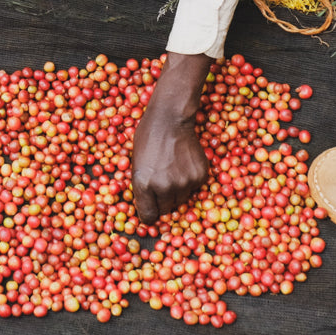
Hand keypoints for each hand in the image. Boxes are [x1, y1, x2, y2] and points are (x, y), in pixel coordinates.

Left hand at [131, 52, 212, 223]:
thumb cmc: (148, 137)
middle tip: (162, 183)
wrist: (170, 118)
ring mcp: (184, 182)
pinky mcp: (200, 176)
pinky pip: (194, 188)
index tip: (151, 209)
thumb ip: (142, 186)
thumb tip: (148, 207)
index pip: (148, 216)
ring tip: (172, 170)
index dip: (149, 213)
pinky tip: (183, 164)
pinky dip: (190, 180)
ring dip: (177, 190)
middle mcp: (164, 187)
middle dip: (163, 201)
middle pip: (166, 209)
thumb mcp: (135, 163)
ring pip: (181, 199)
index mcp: (143, 184)